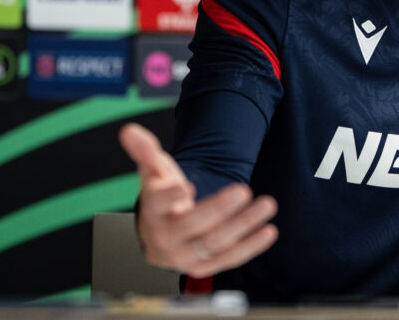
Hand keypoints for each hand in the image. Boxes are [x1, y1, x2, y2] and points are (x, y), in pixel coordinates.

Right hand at [118, 122, 278, 277]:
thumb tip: (130, 131)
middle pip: (192, 225)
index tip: (185, 185)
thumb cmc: (160, 199)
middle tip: (242, 190)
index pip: (157, 203)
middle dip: (218, 209)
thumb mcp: (152, 172)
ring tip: (266, 204)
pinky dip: (251, 246)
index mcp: (152, 210)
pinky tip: (269, 230)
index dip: (170, 196)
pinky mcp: (203, 267)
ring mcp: (184, 256)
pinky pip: (229, 258)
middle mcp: (165, 237)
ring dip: (243, 225)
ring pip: (215, 243)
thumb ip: (145, 150)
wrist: (160, 235)